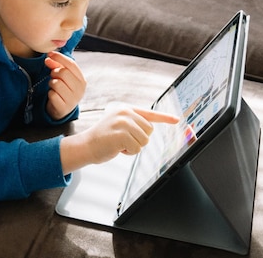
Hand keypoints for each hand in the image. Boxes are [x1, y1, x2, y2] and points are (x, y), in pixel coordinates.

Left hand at [44, 51, 85, 119]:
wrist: (62, 110)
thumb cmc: (63, 91)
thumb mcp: (63, 77)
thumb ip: (58, 65)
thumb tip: (49, 58)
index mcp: (82, 80)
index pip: (71, 64)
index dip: (59, 57)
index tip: (50, 54)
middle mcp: (80, 90)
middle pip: (63, 72)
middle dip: (54, 72)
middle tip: (53, 76)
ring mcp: (72, 99)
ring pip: (56, 83)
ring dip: (51, 83)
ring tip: (54, 87)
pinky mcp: (63, 107)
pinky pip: (52, 94)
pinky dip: (50, 94)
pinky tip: (54, 96)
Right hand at [60, 106, 179, 173]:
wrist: (85, 146)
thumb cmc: (103, 139)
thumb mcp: (118, 125)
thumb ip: (133, 123)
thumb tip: (149, 130)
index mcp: (125, 109)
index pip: (149, 113)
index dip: (165, 118)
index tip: (177, 119)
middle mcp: (125, 112)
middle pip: (149, 130)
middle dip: (139, 140)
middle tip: (122, 140)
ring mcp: (123, 122)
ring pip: (144, 140)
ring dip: (134, 147)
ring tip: (119, 144)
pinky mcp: (121, 134)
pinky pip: (137, 148)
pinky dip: (129, 152)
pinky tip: (117, 148)